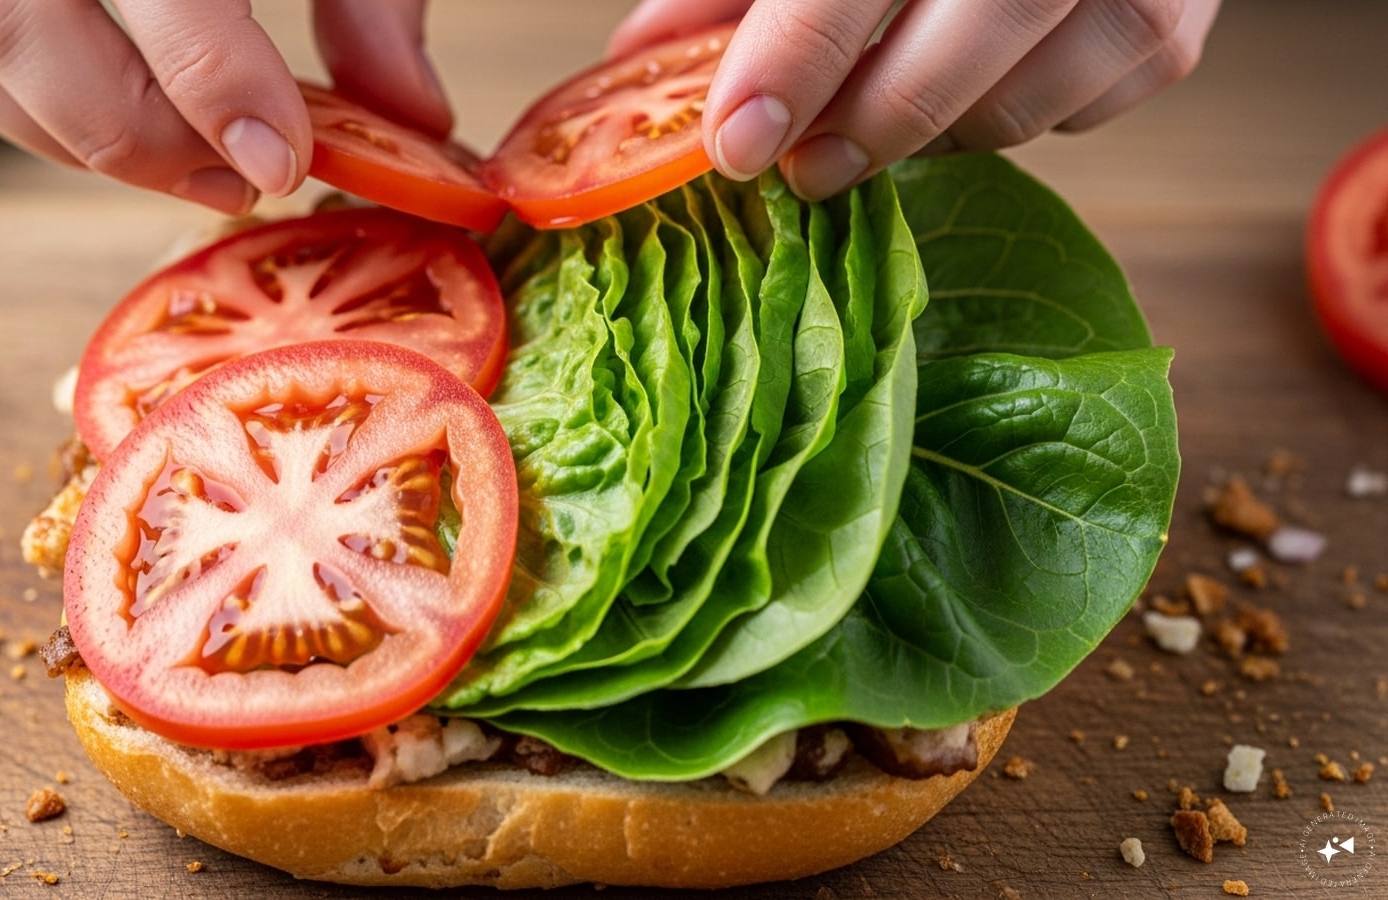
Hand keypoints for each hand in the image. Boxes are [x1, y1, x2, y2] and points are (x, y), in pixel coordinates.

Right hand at [0, 0, 449, 214]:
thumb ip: (372, 2)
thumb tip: (413, 118)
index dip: (214, 80)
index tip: (282, 161)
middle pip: (18, 20)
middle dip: (142, 132)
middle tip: (246, 181)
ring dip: (91, 142)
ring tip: (201, 168)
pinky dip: (41, 119)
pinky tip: (136, 126)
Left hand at [611, 0, 1222, 199]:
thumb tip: (644, 58)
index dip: (796, 56)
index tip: (737, 141)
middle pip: (972, 34)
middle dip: (871, 121)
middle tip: (802, 171)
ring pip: (1027, 95)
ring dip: (934, 134)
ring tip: (874, 124)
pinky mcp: (1179, 19)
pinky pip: (1087, 109)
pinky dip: (1013, 119)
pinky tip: (968, 89)